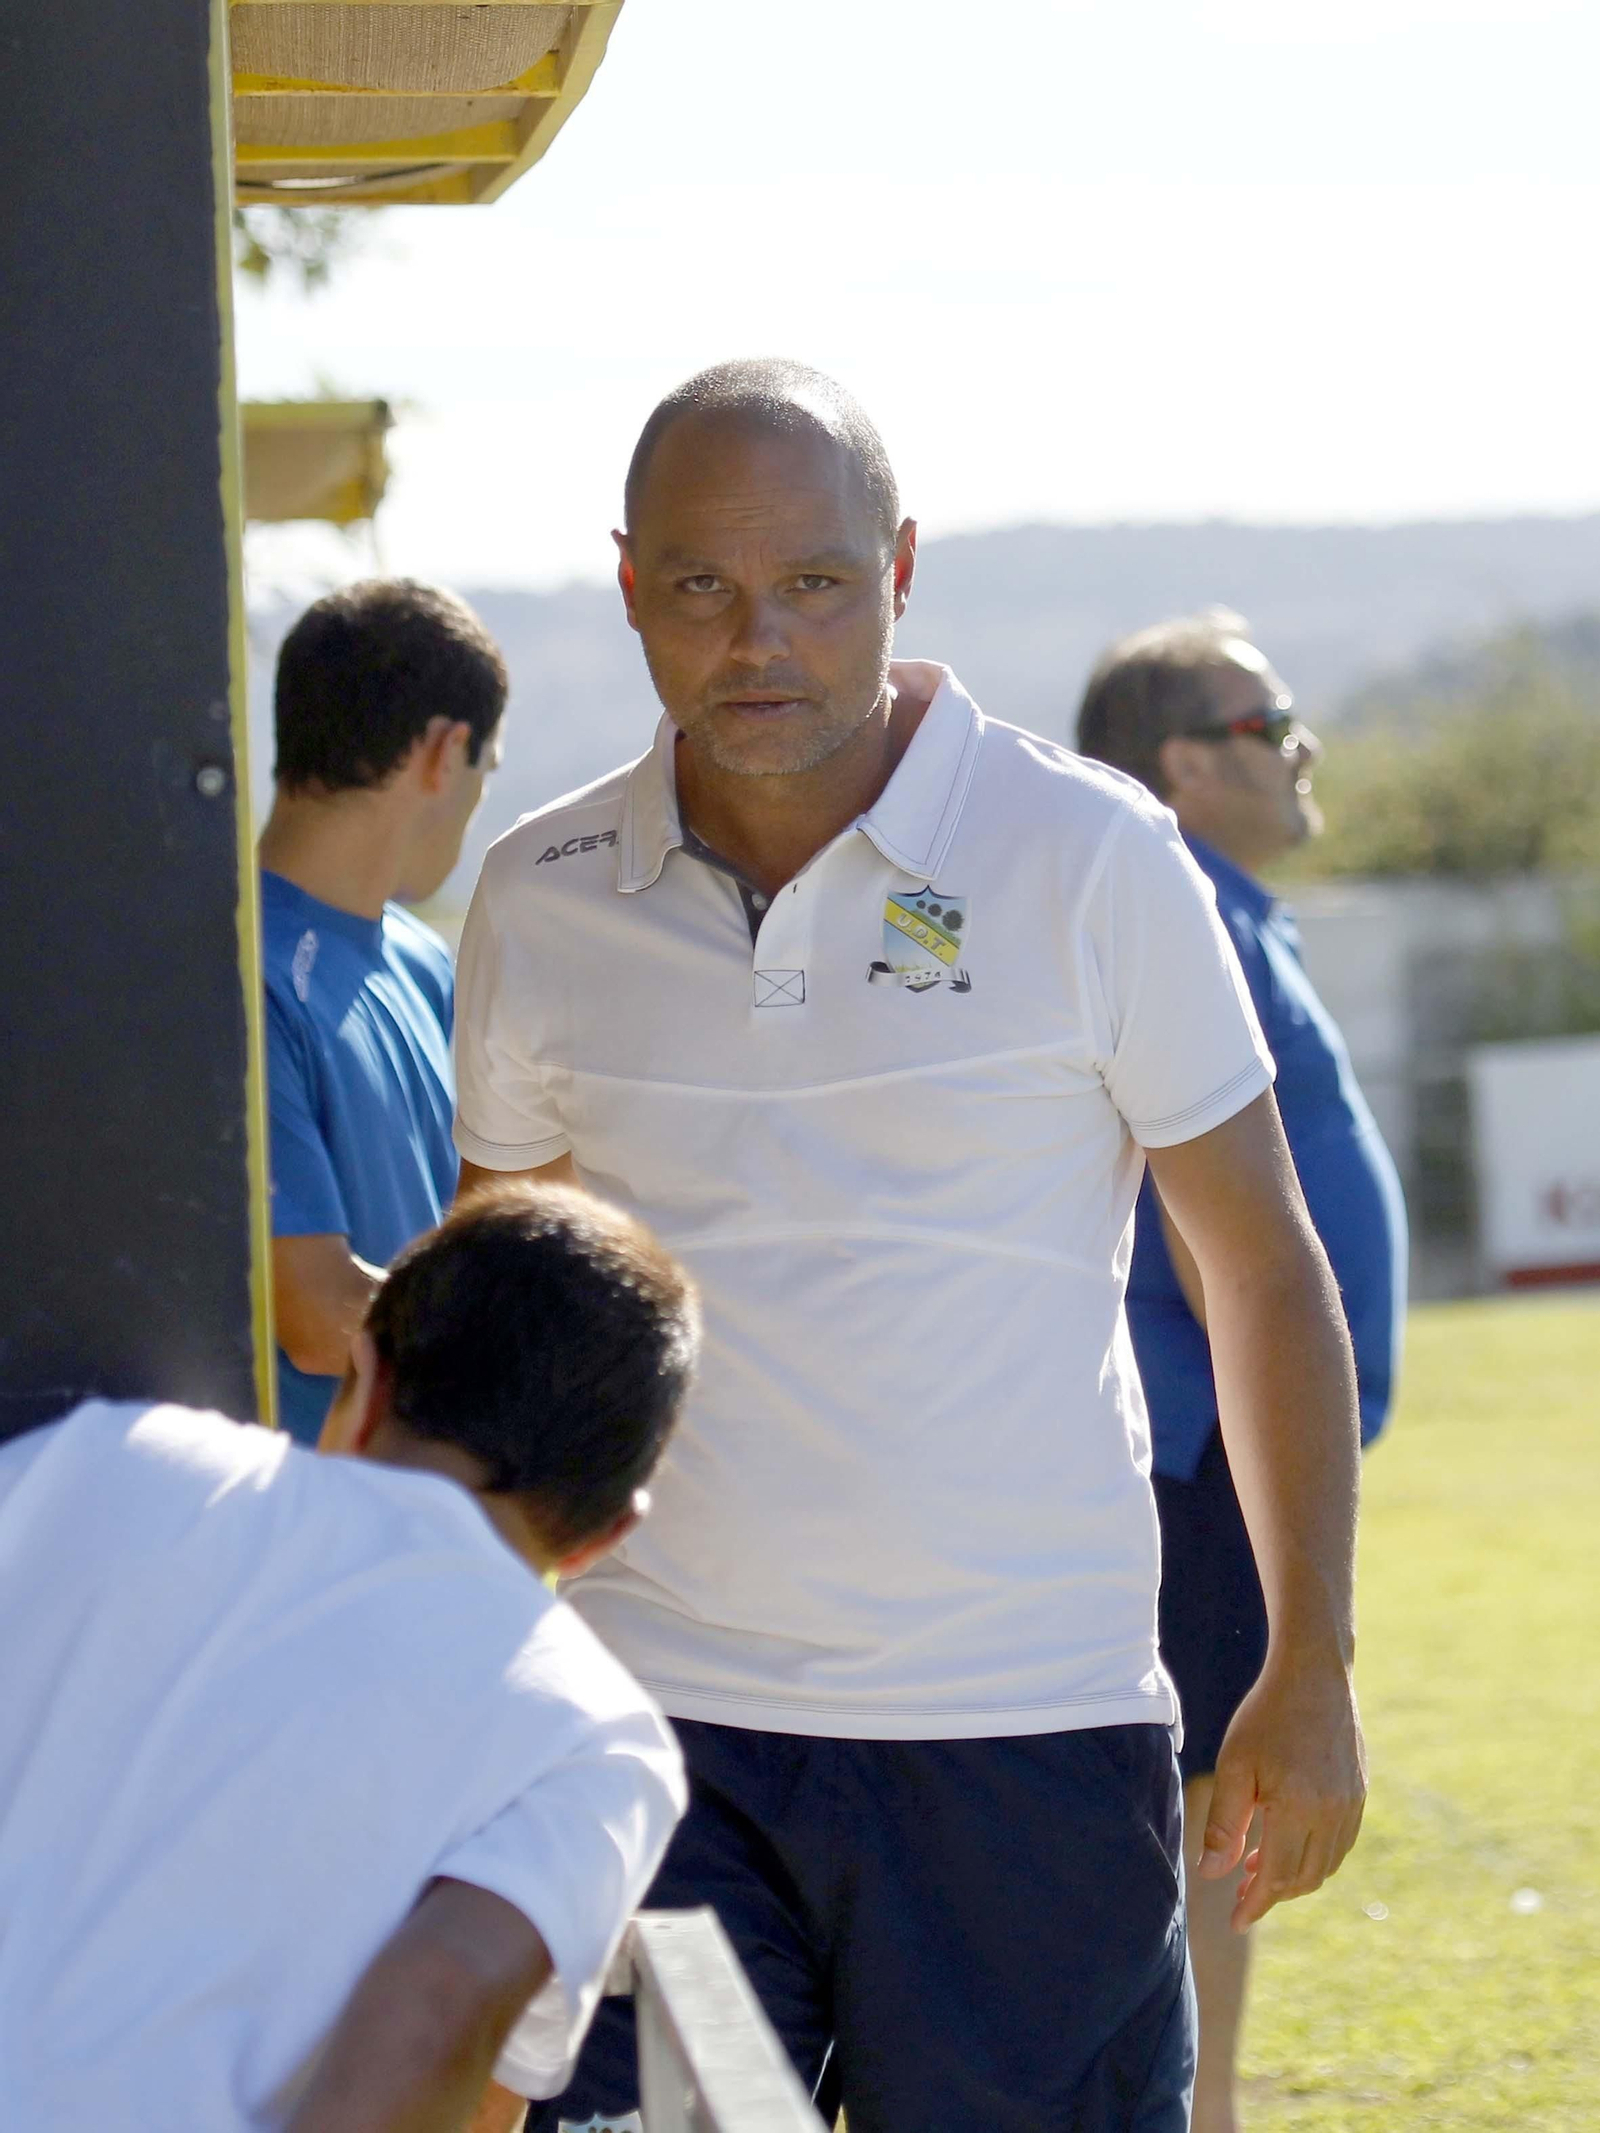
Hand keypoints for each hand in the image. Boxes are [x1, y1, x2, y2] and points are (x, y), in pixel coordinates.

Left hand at [1197, 1650, 1366, 1929]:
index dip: (1254, 1904)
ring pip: (1325, 1866)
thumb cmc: (1266, 1716)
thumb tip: (1212, 1874)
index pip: (1275, 1877)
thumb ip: (1225, 1824)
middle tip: (1240, 1889)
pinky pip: (1340, 1844)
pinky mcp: (1360, 1794)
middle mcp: (1333, 1815)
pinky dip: (1314, 1856)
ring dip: (1293, 1876)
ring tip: (1256, 1864)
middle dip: (1271, 1893)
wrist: (1314, 1675)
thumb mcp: (1234, 1766)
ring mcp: (1352, 1806)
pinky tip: (1288, 1841)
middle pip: (1303, 1878)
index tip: (1235, 1922)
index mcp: (1298, 1809)